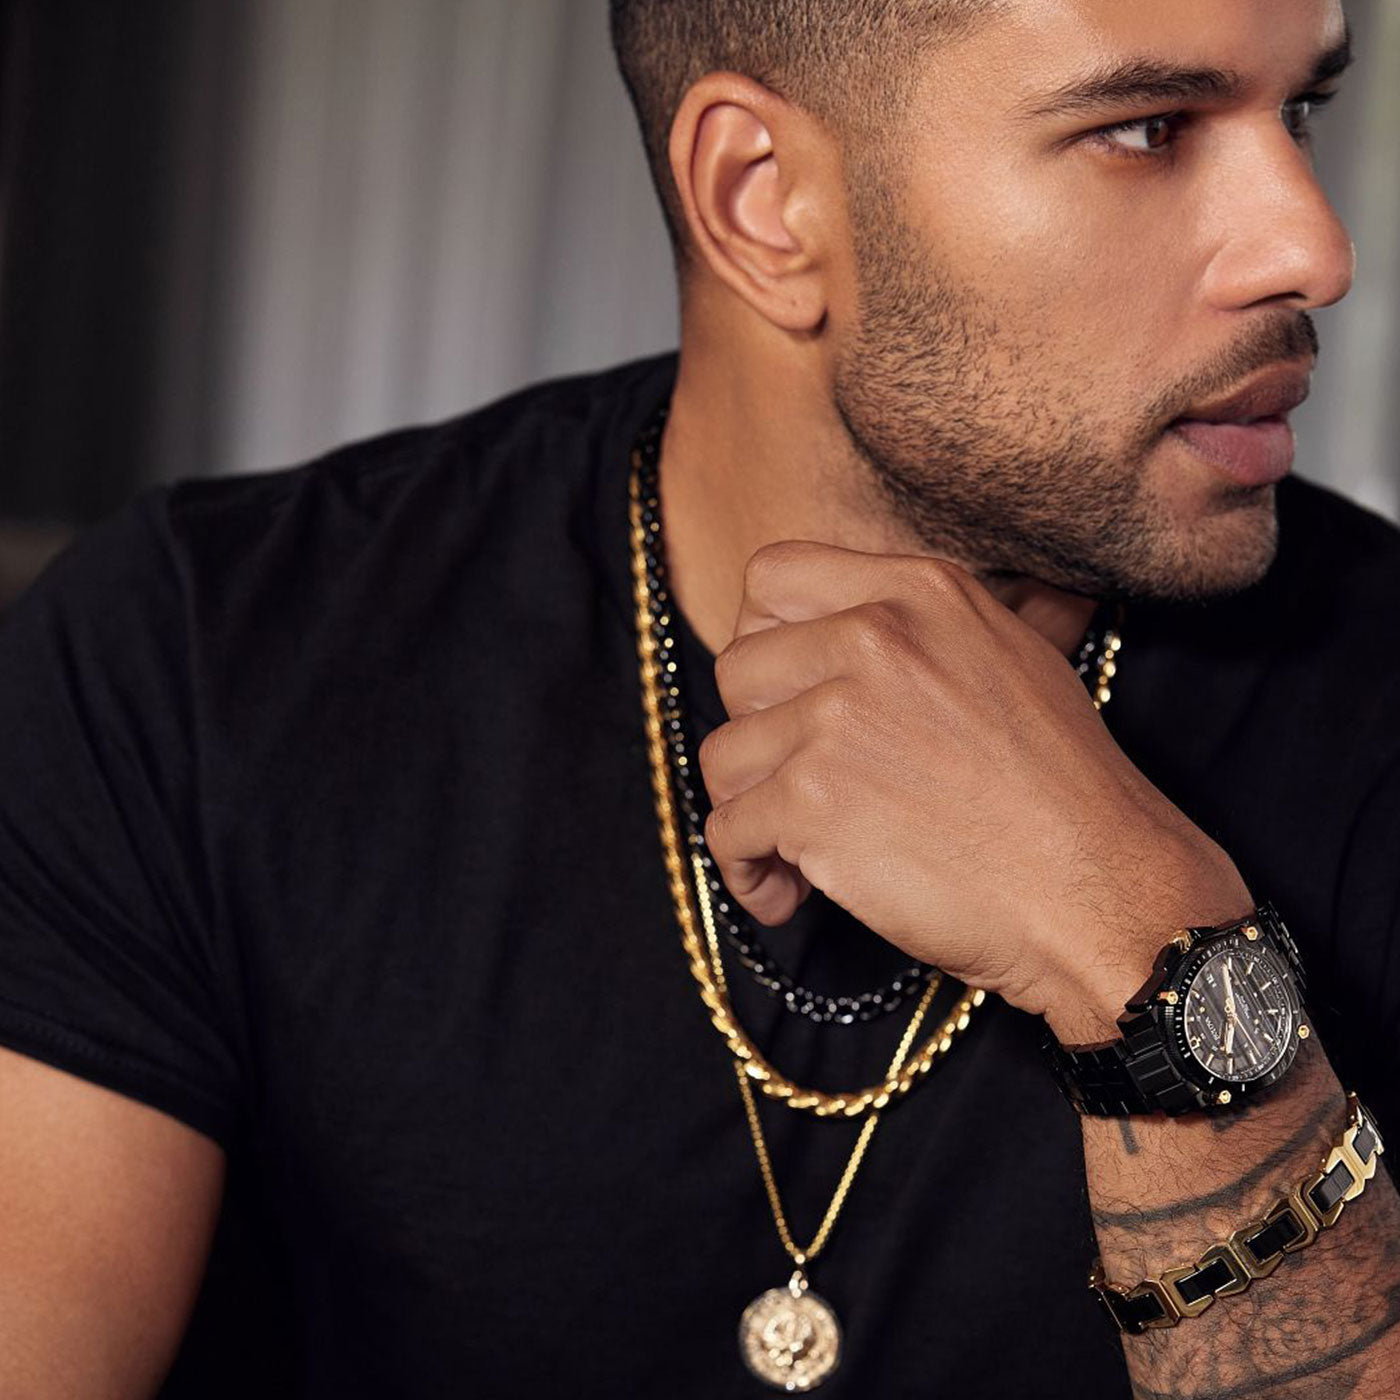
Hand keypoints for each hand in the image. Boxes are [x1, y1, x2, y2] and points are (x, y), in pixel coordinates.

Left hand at [697, 542, 1252, 1039]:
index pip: (771, 577)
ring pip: (724, 757)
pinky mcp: (813, 804)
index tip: (784, 693)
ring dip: (750, 811)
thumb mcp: (1011, 657)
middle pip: (737, 670)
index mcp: (919, 592)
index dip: (762, 639)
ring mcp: (839, 720)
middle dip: (757, 736)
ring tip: (795, 851)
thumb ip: (923, 626)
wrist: (1101, 892)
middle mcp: (874, 639)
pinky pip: (725, 833)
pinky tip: (788, 895)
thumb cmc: (1063, 790)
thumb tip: (855, 621)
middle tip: (799, 785)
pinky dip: (747, 874)